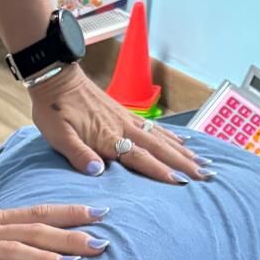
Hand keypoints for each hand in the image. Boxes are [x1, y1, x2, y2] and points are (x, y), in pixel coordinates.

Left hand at [29, 64, 207, 184]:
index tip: (180, 182)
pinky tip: (182, 143)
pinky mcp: (125, 114)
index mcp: (108, 137)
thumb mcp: (59, 136)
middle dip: (183, 163)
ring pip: (160, 138)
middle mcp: (123, 128)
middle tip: (205, 176)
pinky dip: (170, 136)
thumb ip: (78, 155)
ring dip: (183, 152)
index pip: (139, 157)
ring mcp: (127, 120)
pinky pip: (153, 128)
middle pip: (158, 148)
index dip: (160, 171)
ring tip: (202, 163)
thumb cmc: (54, 110)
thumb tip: (98, 172)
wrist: (56, 77)